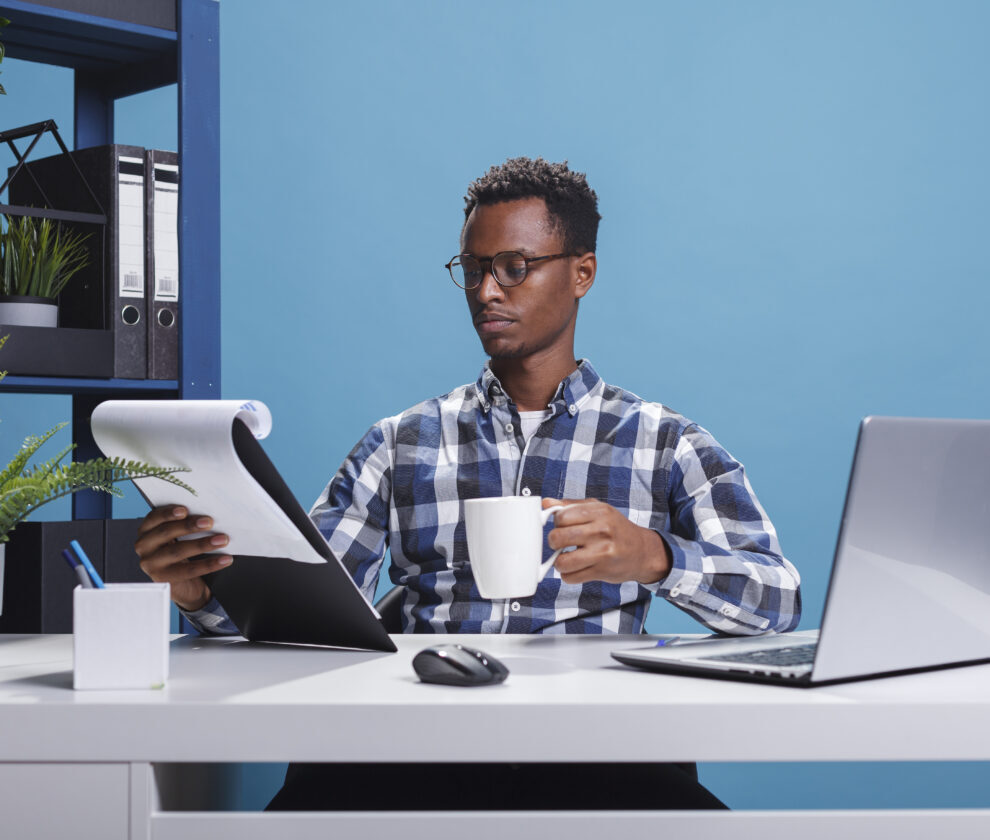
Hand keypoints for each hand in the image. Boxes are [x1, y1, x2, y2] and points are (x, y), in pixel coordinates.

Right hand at [134, 505, 232, 610]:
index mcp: (147, 530)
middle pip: (166, 533)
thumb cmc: (182, 550)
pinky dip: (209, 564)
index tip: (185, 510)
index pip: (154, 517)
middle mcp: (144, 546)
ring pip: (177, 551)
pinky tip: (225, 559)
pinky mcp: (162, 579)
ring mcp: (150, 563)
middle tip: (209, 522)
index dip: (168, 513)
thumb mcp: (180, 536)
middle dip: (189, 526)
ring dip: (203, 544)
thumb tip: (208, 515)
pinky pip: (188, 570)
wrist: (184, 584)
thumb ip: (185, 524)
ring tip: (223, 540)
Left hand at [543, 497, 671, 585]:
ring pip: (562, 562)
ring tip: (567, 558)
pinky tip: (577, 568)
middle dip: (554, 542)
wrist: (643, 552)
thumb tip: (545, 503)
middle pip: (557, 538)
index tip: (562, 527)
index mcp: (599, 512)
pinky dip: (568, 575)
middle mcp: (601, 531)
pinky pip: (571, 577)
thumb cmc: (616, 529)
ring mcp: (602, 552)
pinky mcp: (602, 571)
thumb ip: (571, 505)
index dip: (556, 523)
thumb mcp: (598, 510)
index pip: (561, 516)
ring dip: (560, 563)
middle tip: (561, 544)